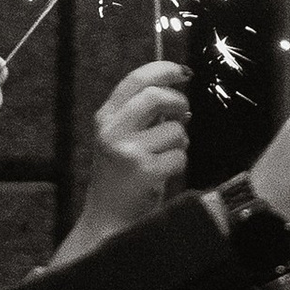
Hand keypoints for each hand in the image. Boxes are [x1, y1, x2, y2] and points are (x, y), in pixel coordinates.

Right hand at [84, 63, 190, 235]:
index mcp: (106, 118)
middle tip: (183, 114)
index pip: (135, 80)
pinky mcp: (145, 171)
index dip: (163, 70)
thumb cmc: (119, 177)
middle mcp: (112, 130)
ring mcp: (128, 151)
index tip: (183, 73)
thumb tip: (178, 98)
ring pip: (175, 130)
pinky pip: (180, 156)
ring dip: (180, 142)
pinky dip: (179, 164)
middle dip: (178, 103)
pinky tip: (164, 173)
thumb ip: (141, 116)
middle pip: (155, 96)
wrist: (106, 218)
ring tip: (166, 155)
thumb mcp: (120, 139)